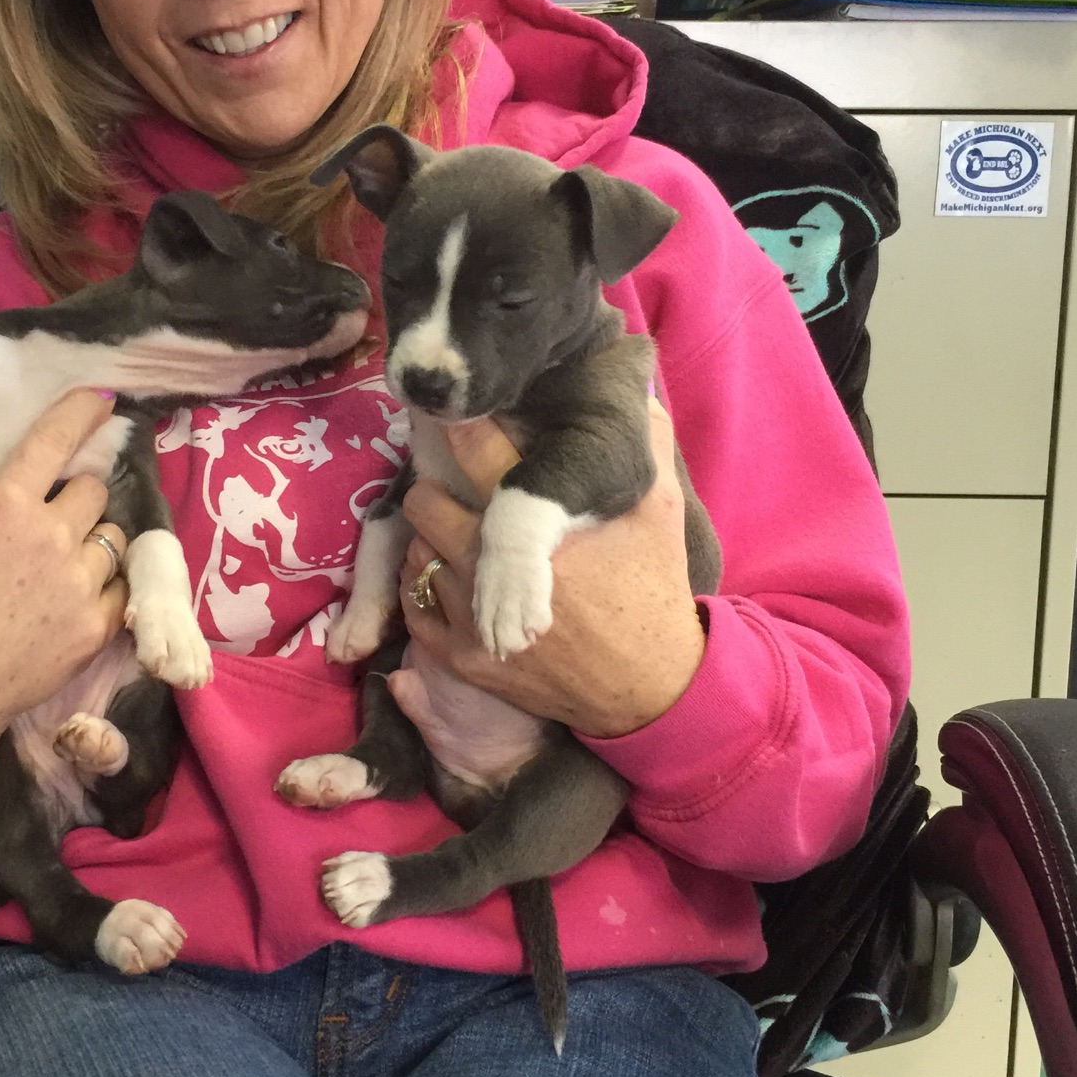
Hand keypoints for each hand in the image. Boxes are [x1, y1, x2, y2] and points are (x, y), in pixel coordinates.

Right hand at [0, 388, 129, 797]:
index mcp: (1, 506)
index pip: (54, 439)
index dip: (82, 412)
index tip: (101, 400)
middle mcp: (50, 537)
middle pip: (91, 490)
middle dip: (73, 496)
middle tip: (48, 516)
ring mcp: (77, 585)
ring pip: (111, 538)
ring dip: (90, 541)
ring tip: (59, 561)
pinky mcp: (93, 630)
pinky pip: (119, 588)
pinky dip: (102, 586)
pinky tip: (73, 596)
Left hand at [400, 401, 705, 737]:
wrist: (648, 688)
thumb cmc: (652, 591)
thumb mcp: (659, 511)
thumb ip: (646, 445)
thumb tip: (639, 388)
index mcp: (538, 523)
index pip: (478, 455)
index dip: (463, 430)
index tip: (458, 418)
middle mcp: (493, 566)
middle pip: (427, 503)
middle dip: (439, 488)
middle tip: (455, 488)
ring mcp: (471, 614)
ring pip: (420, 554)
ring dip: (436, 541)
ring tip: (461, 538)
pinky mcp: (462, 657)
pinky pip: (417, 606)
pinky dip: (429, 589)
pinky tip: (454, 579)